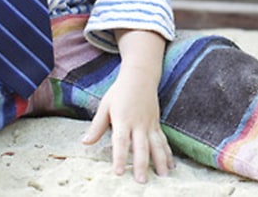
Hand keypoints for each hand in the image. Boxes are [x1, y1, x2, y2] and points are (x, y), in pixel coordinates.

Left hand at [82, 30, 173, 182]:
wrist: (140, 76)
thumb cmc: (120, 91)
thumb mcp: (105, 106)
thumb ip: (97, 125)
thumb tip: (85, 142)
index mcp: (123, 119)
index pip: (121, 141)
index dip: (120, 157)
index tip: (119, 172)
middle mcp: (139, 123)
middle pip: (141, 147)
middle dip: (142, 164)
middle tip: (142, 181)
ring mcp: (150, 124)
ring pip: (157, 145)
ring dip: (161, 161)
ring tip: (164, 176)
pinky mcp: (157, 124)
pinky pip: (163, 140)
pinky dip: (168, 153)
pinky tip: (172, 165)